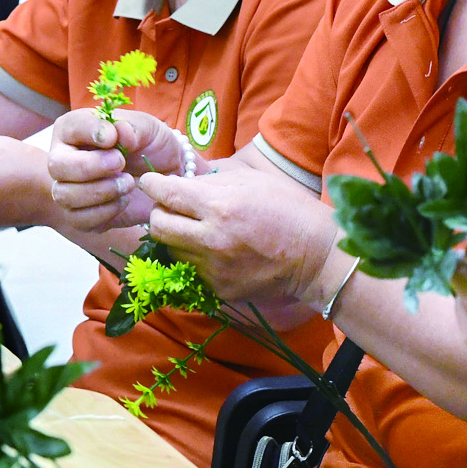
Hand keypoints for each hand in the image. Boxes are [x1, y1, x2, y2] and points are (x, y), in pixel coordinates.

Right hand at [47, 109, 172, 232]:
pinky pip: (79, 219)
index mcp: (75, 130)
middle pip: (57, 165)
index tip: (113, 137)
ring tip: (128, 183)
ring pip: (64, 195)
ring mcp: (68, 189)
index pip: (69, 127)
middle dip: (90, 166)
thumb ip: (133, 127)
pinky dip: (106, 212)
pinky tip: (123, 201)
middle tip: (121, 163)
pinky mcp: (78, 216)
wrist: (165, 180)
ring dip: (101, 191)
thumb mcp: (149, 128)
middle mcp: (64, 158)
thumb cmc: (151, 147)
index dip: (89, 132)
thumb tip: (117, 133)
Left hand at [137, 162, 335, 306]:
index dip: (152, 185)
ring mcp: (214, 268)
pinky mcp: (220, 289)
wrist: (315, 255)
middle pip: (158, 226)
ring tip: (195, 228)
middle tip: (171, 207)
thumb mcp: (251, 180)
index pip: (166, 195)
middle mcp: (211, 239)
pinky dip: (195, 257)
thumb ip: (212, 178)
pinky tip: (213, 248)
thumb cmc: (287, 207)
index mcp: (219, 206)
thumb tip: (185, 178)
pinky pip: (192, 269)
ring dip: (176, 236)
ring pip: (171, 249)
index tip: (150, 182)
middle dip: (159, 212)